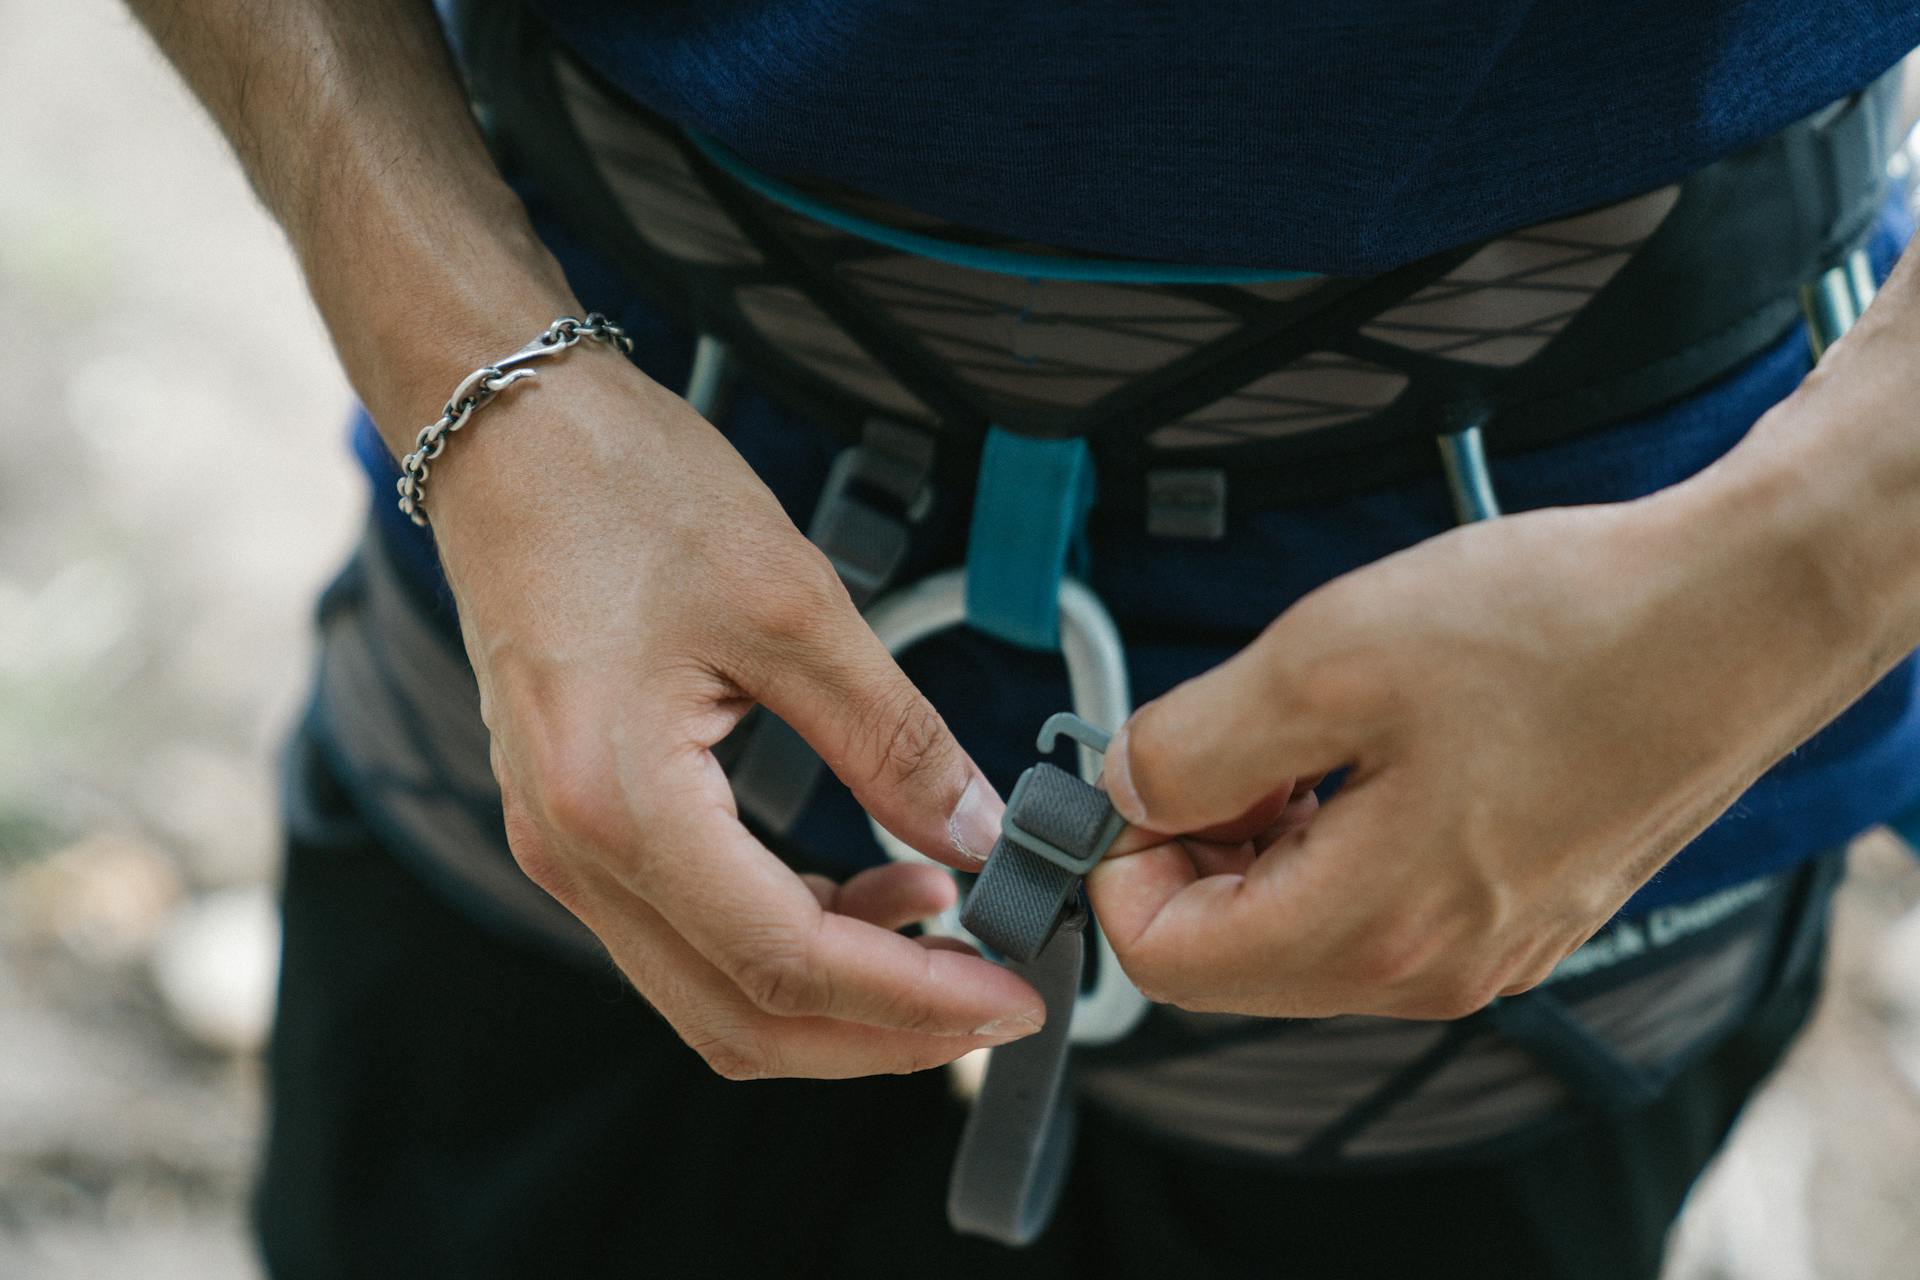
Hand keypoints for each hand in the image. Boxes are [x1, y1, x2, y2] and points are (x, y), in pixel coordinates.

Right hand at [423, 352, 1043, 1077]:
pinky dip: (785, 941)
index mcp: (618, 803)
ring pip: (710, 991)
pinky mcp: (577, 825)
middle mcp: (575, 853)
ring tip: (942, 923)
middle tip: (991, 999)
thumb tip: (981, 835)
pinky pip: (688, 934)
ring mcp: (564, 848)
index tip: (1013, 998)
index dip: (912, 998)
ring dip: (835, 992)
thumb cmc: (628, 493)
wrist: (510, 436)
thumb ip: (893, 737)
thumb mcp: (792, 603)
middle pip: (739, 1018)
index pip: (785, 960)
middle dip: (878, 1032)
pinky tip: (864, 885)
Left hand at [1088, 444, 1893, 1019]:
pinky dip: (1334, 843)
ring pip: (1303, 934)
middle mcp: (1433, 973)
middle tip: (1212, 743)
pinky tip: (1365, 754)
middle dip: (1190, 856)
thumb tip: (1125, 791)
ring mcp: (1488, 952)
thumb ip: (1193, 746)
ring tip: (1297, 736)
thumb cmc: (1553, 628)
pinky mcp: (1524, 911)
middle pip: (1231, 961)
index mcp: (1374, 931)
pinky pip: (1380, 909)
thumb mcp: (1323, 663)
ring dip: (1261, 845)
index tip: (1129, 777)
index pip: (1165, 964)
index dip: (1117, 868)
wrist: (1737, 611)